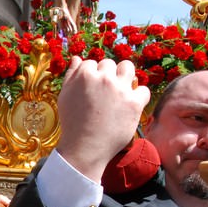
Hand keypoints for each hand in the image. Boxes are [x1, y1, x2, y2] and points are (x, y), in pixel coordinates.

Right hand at [56, 56, 149, 182]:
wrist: (85, 148)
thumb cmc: (72, 123)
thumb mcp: (64, 96)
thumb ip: (71, 75)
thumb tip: (77, 58)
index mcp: (85, 75)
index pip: (92, 63)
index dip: (92, 75)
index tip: (92, 89)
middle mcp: (104, 78)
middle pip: (110, 64)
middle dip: (107, 75)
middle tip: (104, 92)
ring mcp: (120, 90)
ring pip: (128, 68)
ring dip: (125, 76)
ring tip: (120, 90)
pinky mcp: (134, 103)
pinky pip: (143, 90)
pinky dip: (138, 96)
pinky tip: (130, 105)